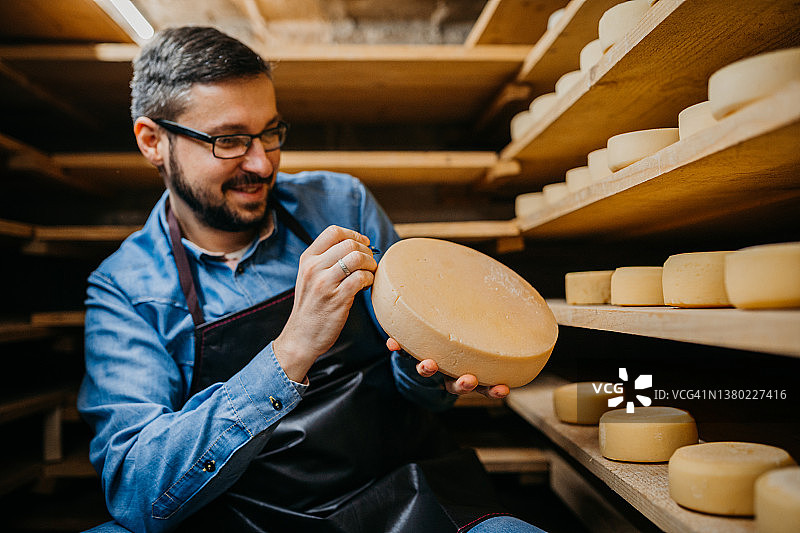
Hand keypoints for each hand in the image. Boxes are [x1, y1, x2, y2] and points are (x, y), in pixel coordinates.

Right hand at [274, 225, 376, 381]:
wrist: (301, 337)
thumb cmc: (311, 307)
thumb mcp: (309, 277)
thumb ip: (325, 261)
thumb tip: (355, 246)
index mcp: (307, 259)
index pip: (333, 232)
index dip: (354, 234)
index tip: (364, 243)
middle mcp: (314, 268)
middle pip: (349, 243)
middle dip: (366, 250)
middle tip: (370, 262)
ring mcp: (325, 283)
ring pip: (357, 258)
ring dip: (370, 263)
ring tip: (370, 273)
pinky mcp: (337, 298)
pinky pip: (361, 278)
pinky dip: (370, 279)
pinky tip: (367, 286)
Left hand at [386, 338, 509, 399]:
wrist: (424, 341)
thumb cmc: (456, 342)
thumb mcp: (472, 344)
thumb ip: (490, 336)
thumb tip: (508, 325)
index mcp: (465, 373)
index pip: (482, 386)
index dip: (492, 390)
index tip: (503, 389)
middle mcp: (446, 373)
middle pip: (454, 385)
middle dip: (462, 384)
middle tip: (469, 380)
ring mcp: (428, 364)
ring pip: (427, 372)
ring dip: (427, 369)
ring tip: (428, 365)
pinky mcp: (409, 353)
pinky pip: (402, 353)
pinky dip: (398, 347)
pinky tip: (393, 343)